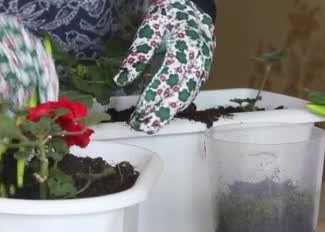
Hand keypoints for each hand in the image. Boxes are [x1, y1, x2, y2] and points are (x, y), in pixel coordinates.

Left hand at [114, 0, 215, 133]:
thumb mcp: (151, 26)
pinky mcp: (203, 74)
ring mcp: (204, 69)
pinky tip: (160, 115)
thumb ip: (138, 52)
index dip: (155, 94)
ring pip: (187, 97)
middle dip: (161, 112)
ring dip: (167, 114)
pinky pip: (189, 95)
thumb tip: (121, 80)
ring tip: (148, 126)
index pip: (170, 75)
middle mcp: (199, 60)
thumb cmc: (170, 15)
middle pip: (181, 93)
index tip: (139, 110)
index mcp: (186, 44)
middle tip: (141, 126)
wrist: (197, 8)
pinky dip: (174, 107)